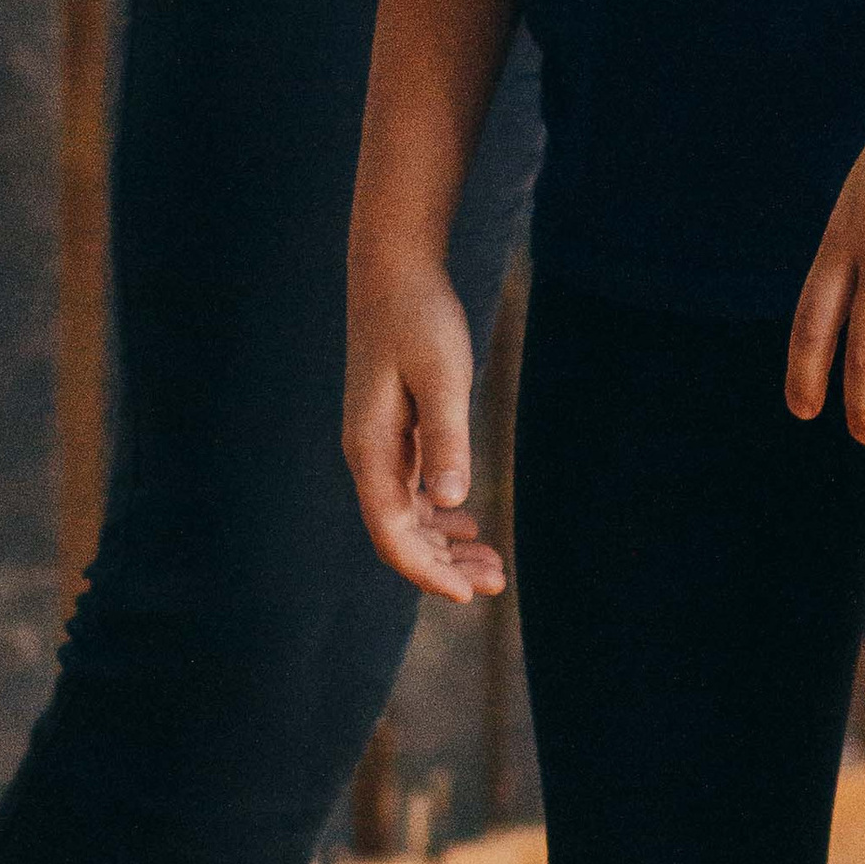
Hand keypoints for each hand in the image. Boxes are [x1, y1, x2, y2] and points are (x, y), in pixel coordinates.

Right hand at [343, 260, 506, 602]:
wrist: (394, 267)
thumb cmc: (419, 316)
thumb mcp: (441, 375)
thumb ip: (445, 436)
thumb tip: (451, 499)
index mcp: (371, 449)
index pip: (392, 534)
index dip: (428, 572)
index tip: (469, 596)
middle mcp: (368, 453)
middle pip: (400, 533)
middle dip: (443, 565)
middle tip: (496, 583)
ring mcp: (377, 441)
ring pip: (407, 513)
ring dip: (444, 542)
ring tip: (491, 561)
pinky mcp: (391, 426)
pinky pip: (411, 487)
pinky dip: (439, 510)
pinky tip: (467, 517)